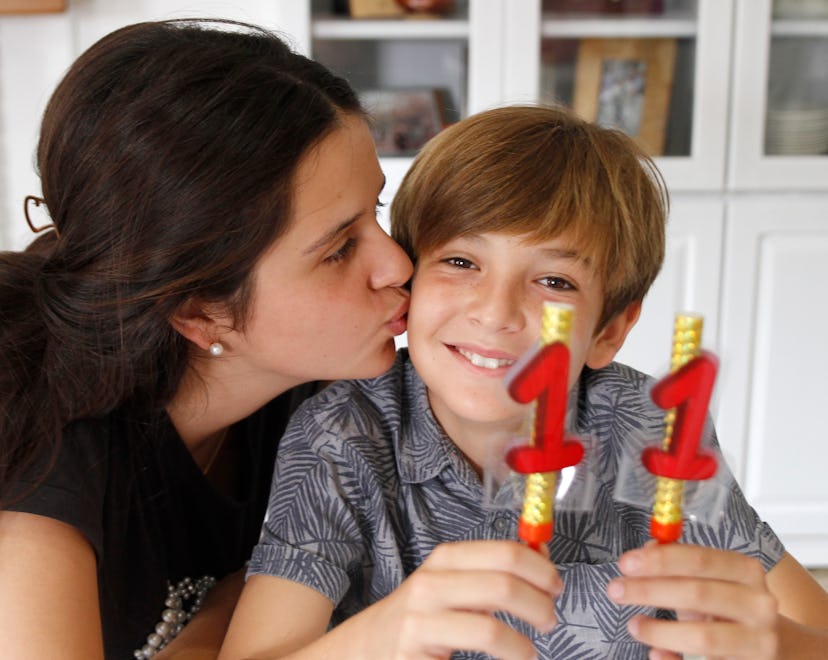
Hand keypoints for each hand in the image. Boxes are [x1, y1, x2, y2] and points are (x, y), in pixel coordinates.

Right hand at [360, 540, 560, 659]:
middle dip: (539, 606)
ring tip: (528, 653)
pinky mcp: (414, 659)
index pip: (505, 553)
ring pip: (489, 631)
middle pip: (503, 587)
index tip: (556, 586)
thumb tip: (541, 553)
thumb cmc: (420, 615)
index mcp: (444, 560)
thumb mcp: (450, 581)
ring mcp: (419, 625)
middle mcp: (430, 587)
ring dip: (521, 647)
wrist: (362, 648)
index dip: (541, 569)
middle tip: (549, 621)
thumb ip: (491, 569)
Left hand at [607, 542, 779, 658]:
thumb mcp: (711, 579)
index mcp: (745, 571)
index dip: (661, 560)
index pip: (700, 559)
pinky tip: (655, 653)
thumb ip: (679, 563)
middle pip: (698, 594)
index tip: (626, 562)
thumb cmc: (733, 605)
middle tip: (615, 589)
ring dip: (660, 631)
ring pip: (704, 637)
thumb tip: (646, 550)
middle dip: (650, 591)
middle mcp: (758, 604)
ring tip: (633, 625)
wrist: (781, 647)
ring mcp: (758, 641)